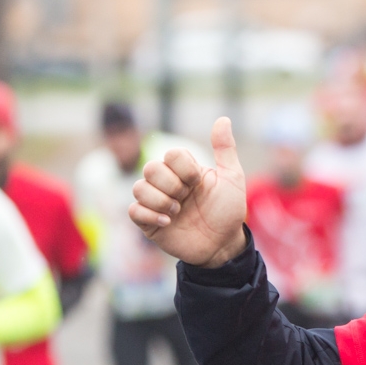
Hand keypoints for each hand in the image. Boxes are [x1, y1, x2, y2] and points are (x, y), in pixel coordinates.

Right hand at [129, 118, 248, 267]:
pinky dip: (150, 216)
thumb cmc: (228, 211)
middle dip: (171, 185)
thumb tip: (223, 119)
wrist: (224, 245)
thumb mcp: (232, 178)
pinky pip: (133, 211)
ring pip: (138, 188)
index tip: (198, 183)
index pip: (171, 154)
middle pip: (150, 168)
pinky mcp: (149, 223)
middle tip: (186, 199)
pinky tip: (168, 223)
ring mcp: (156, 202)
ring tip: (178, 213)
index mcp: (184, 170)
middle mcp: (167, 183)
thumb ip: (225, 149)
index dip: (183, 168)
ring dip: (160, 201)